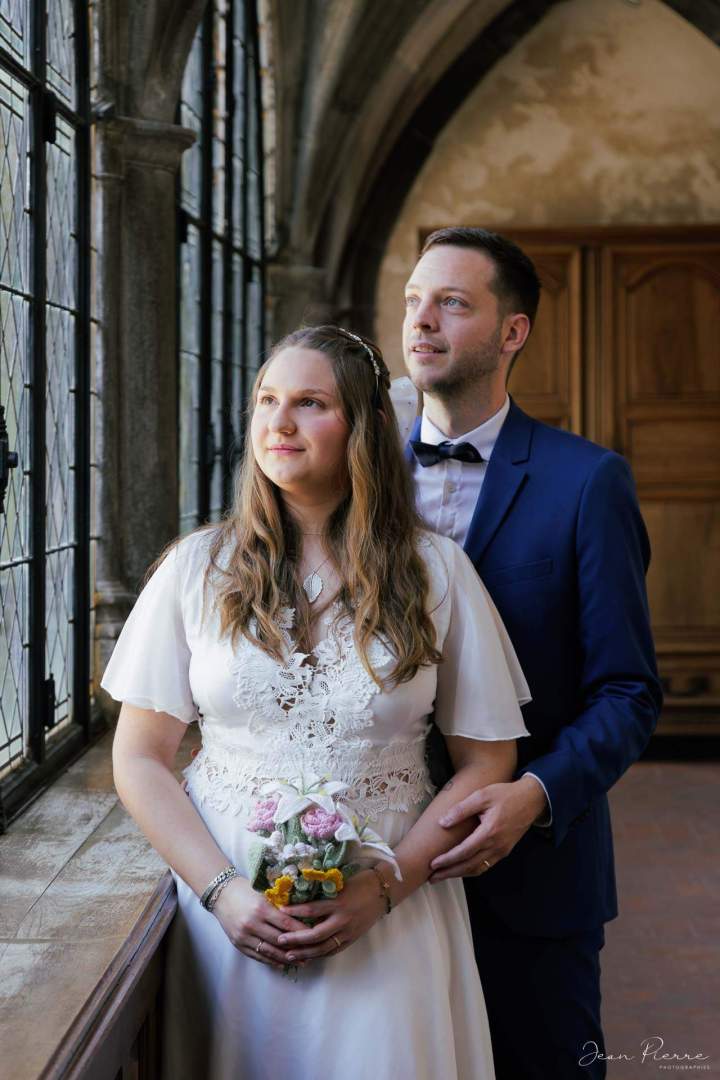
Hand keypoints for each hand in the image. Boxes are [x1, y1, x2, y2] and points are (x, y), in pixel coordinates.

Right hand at [211, 876, 310, 968]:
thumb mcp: (263, 893)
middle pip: (279, 940)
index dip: (301, 931)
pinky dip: (271, 961)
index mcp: (261, 908)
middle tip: (312, 951)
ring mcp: (244, 936)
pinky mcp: (238, 944)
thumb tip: (300, 915)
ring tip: (301, 962)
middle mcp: (252, 923)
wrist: (221, 895)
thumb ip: (278, 905)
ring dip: (286, 958)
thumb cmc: (245, 890)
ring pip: (269, 951)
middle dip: (297, 947)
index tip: (314, 934)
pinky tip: (282, 964)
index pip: (285, 923)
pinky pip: (257, 955)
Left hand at [273, 870, 385, 961]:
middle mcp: (342, 919)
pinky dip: (320, 954)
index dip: (295, 911)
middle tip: (280, 940)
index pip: (312, 909)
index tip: (280, 911)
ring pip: (324, 947)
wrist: (383, 891)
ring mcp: (348, 931)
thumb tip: (301, 897)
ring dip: (305, 952)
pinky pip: (334, 950)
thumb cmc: (360, 882)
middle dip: (296, 939)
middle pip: (316, 934)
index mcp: (338, 902)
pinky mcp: (353, 938)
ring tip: (290, 955)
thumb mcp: (340, 884)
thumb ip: (324, 894)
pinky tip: (309, 956)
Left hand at [429, 776, 547, 881]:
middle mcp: (496, 845)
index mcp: (489, 832)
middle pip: (469, 865)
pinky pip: (486, 865)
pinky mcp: (504, 851)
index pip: (464, 851)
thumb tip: (443, 822)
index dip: (447, 860)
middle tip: (432, 877)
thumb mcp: (482, 795)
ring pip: (478, 868)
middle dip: (449, 872)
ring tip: (443, 875)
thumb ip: (461, 809)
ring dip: (459, 874)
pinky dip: (472, 870)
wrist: (531, 799)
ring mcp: (502, 850)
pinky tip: (462, 869)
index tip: (432, 864)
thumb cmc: (505, 794)